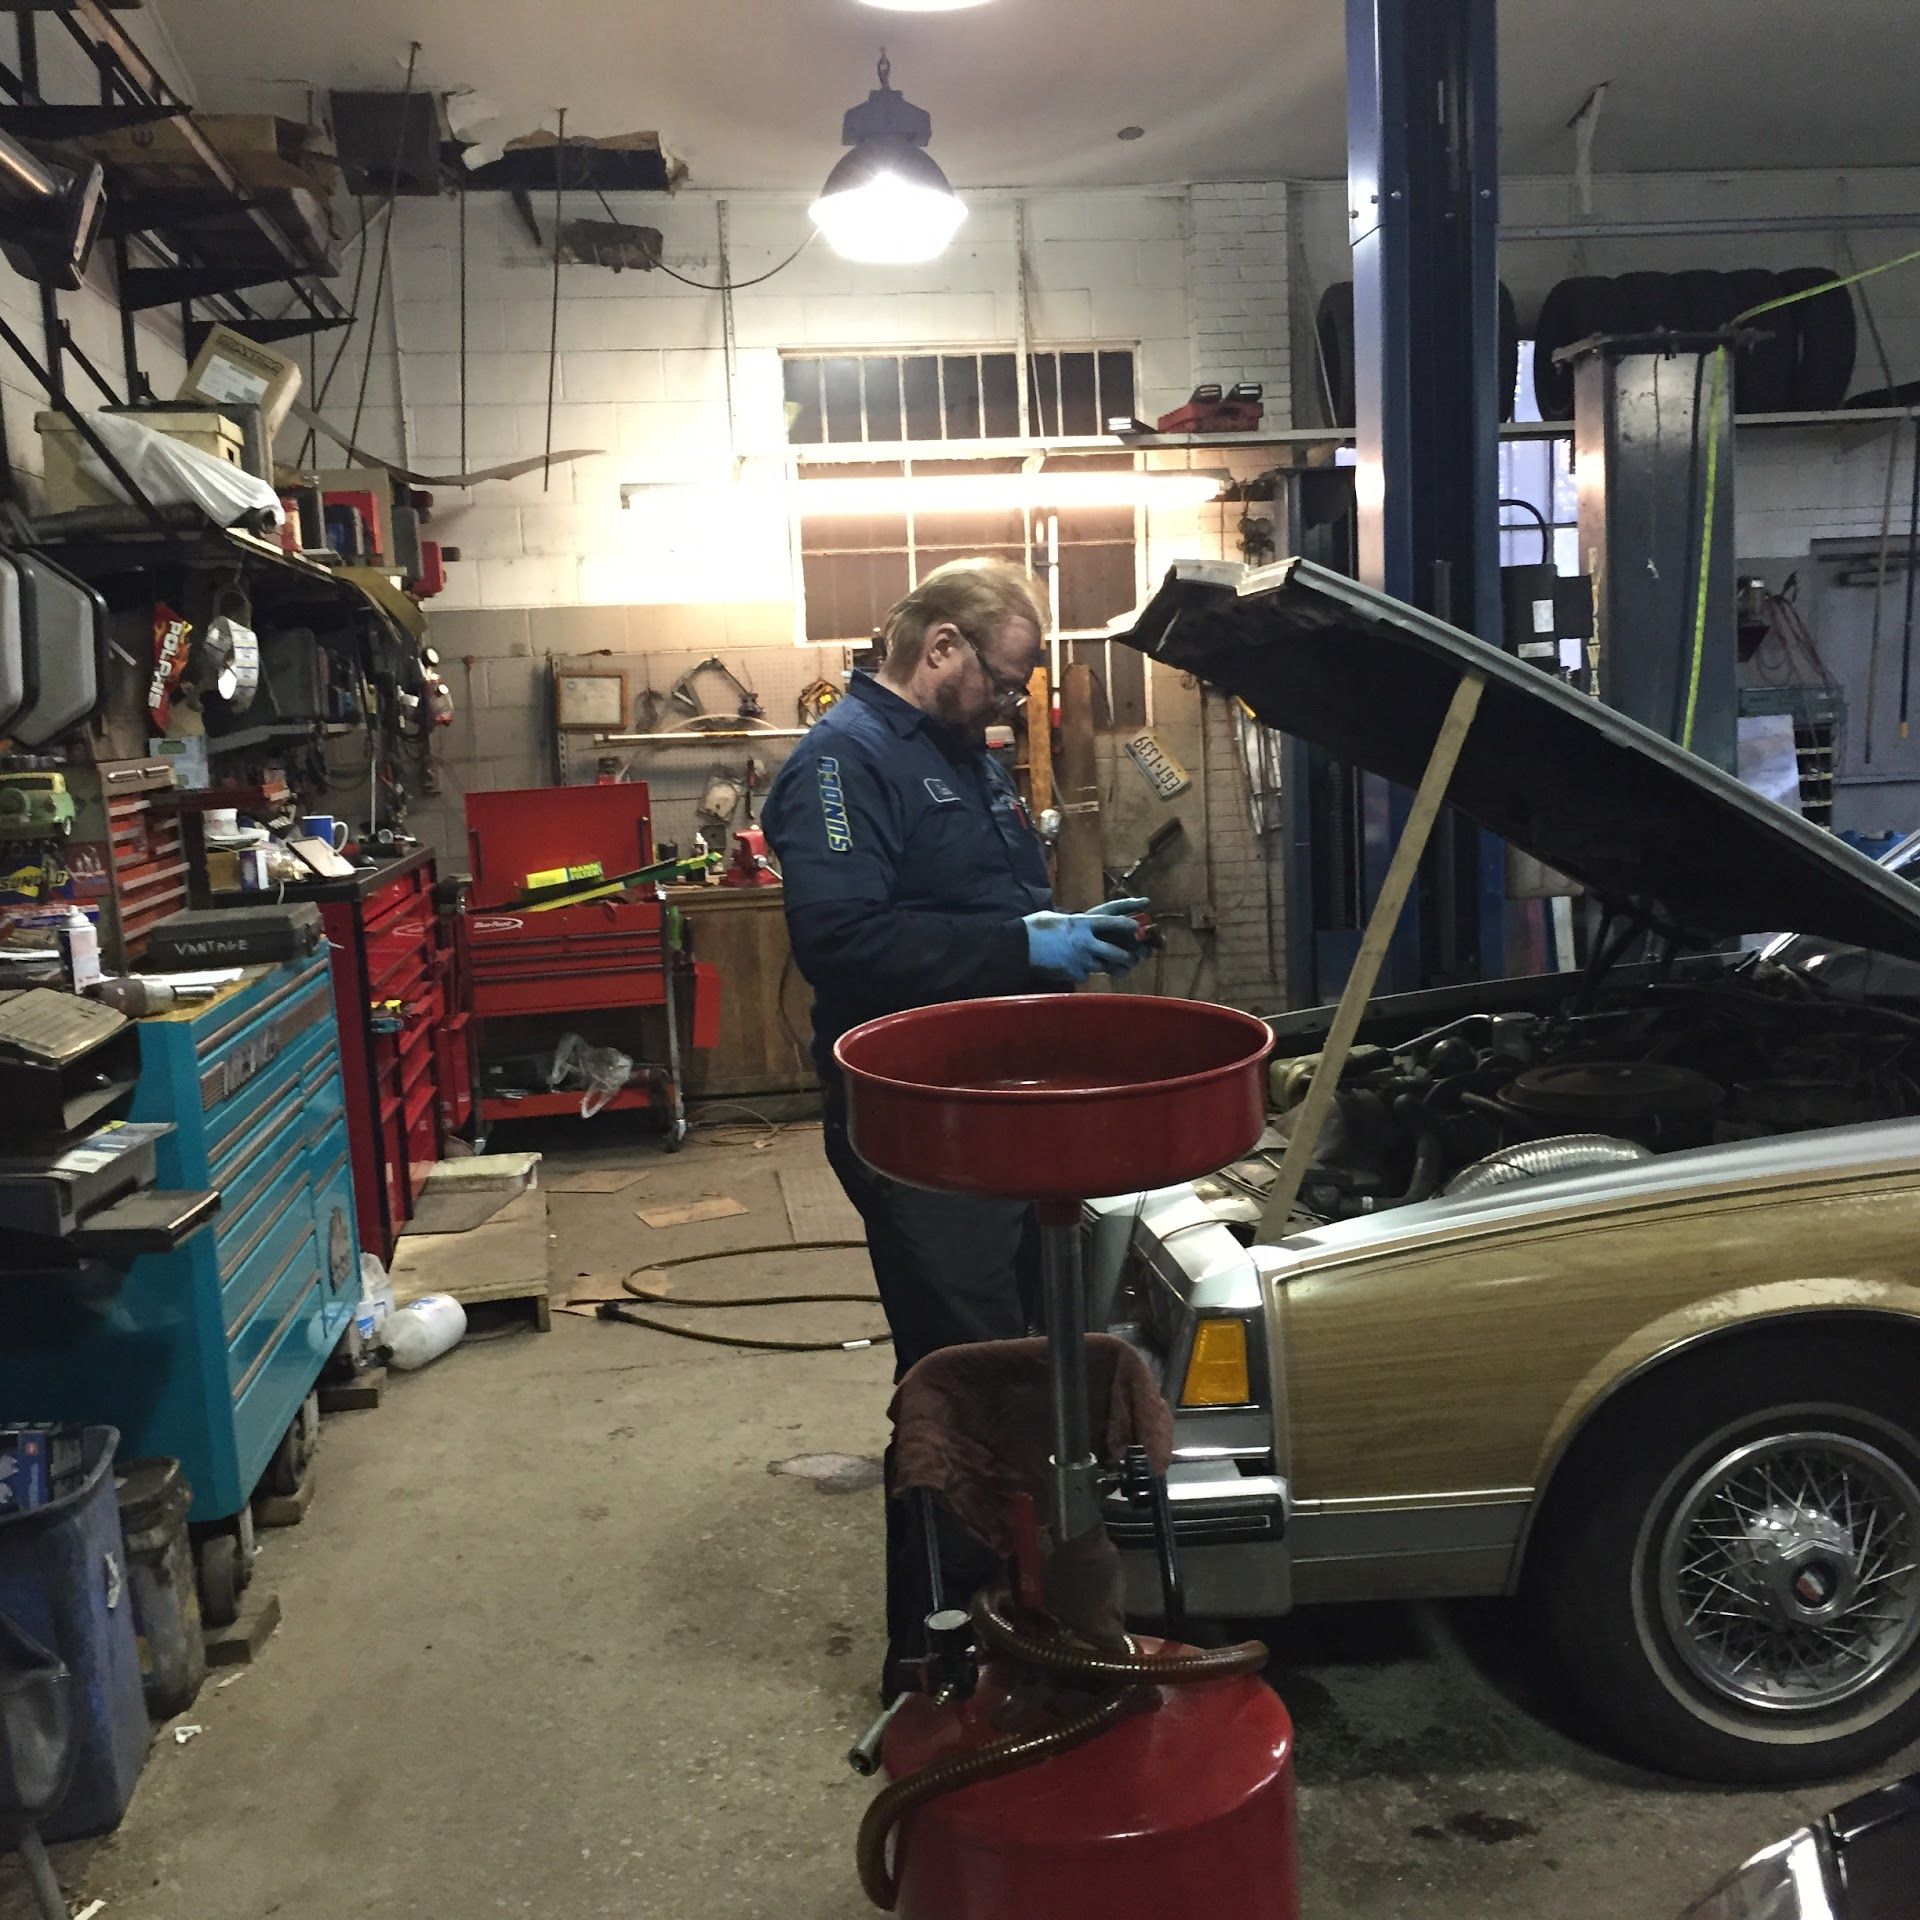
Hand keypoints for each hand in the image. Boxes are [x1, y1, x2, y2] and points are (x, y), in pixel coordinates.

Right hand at [1024, 898, 1152, 980]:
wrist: (1018, 947)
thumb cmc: (1035, 928)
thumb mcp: (1059, 918)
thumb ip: (1076, 922)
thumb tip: (1085, 922)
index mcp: (1082, 923)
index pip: (1112, 923)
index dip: (1127, 925)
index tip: (1137, 927)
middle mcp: (1085, 942)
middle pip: (1116, 952)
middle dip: (1127, 957)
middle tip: (1131, 958)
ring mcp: (1079, 960)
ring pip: (1102, 966)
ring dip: (1103, 965)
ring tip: (1102, 963)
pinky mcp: (1072, 973)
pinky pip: (1085, 975)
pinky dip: (1083, 972)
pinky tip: (1072, 966)